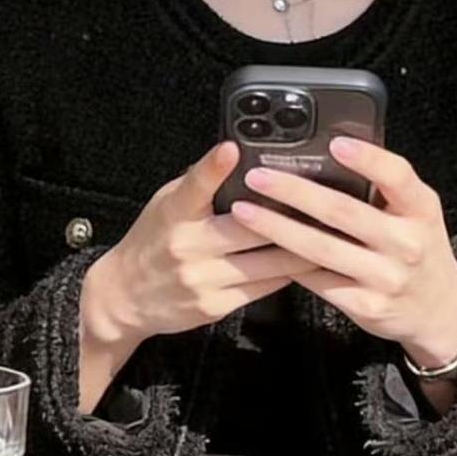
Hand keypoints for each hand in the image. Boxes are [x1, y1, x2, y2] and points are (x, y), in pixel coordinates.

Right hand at [79, 140, 301, 409]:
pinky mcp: (215, 306)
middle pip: (250, 227)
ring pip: (267, 261)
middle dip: (289, 214)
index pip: (194, 186)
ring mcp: (202, 279)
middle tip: (324, 200)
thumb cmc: (153, 241)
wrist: (125, 296)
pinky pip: (265, 287)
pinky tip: (310, 261)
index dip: (213, 167)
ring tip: (331, 232)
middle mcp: (187, 246)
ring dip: (303, 246)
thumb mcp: (166, 204)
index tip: (231, 149)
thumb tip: (237, 157)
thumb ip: (199, 186)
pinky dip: (290, 273)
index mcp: (174, 214)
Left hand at [226, 137, 456, 377]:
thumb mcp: (416, 213)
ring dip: (277, 228)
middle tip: (258, 177)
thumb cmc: (418, 249)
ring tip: (245, 211)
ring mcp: (386, 277)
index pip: (397, 176)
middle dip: (295, 192)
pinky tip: (263, 248)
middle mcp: (407, 242)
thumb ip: (384, 189)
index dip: (367, 158)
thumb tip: (329, 154)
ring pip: (322, 249)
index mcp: (421, 209)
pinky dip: (288, 263)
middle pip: (344, 212)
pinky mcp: (366, 305)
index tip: (335, 143)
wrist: (439, 310)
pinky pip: (319, 280)